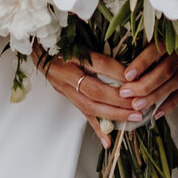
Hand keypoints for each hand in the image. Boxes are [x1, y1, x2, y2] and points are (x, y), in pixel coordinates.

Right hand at [39, 48, 177, 139]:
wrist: (37, 49)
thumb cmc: (60, 39)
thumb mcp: (77, 36)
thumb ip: (98, 44)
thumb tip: (127, 55)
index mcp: (70, 54)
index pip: (98, 64)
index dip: (117, 71)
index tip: (136, 77)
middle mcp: (66, 74)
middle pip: (94, 90)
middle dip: (119, 99)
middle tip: (140, 103)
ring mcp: (65, 89)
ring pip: (90, 106)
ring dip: (114, 114)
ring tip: (134, 118)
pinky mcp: (67, 98)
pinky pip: (83, 114)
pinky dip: (97, 128)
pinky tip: (108, 141)